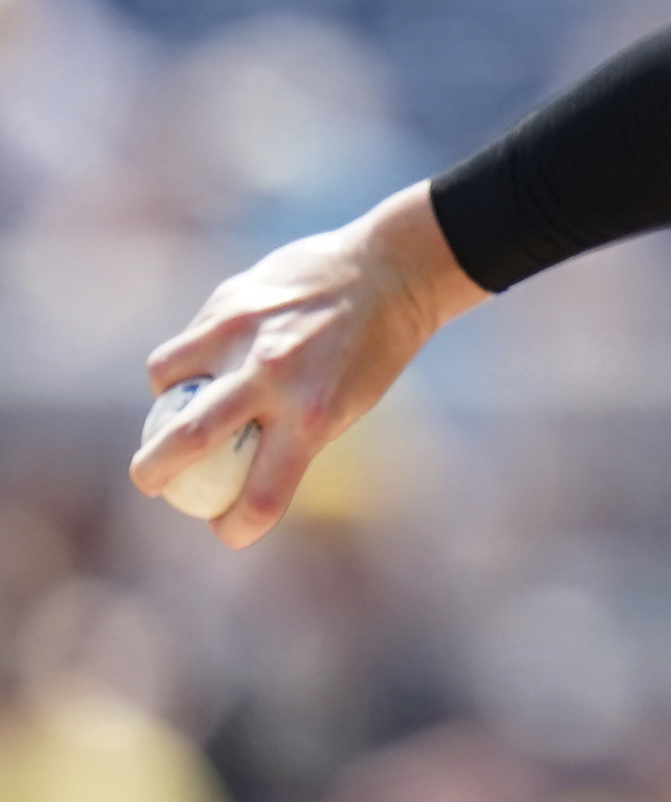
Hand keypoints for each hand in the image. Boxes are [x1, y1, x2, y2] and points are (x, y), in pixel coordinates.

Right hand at [128, 181, 488, 547]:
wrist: (389, 271)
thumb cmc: (372, 350)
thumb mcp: (348, 404)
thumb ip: (294, 434)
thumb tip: (240, 476)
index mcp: (313, 415)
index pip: (262, 495)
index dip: (237, 527)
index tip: (227, 530)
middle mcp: (273, 376)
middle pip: (186, 439)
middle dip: (154, 471)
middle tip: (150, 482)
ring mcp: (244, 333)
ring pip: (165, 379)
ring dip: (162, 401)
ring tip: (176, 405)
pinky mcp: (229, 299)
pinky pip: (186, 342)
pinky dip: (186, 359)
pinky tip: (205, 361)